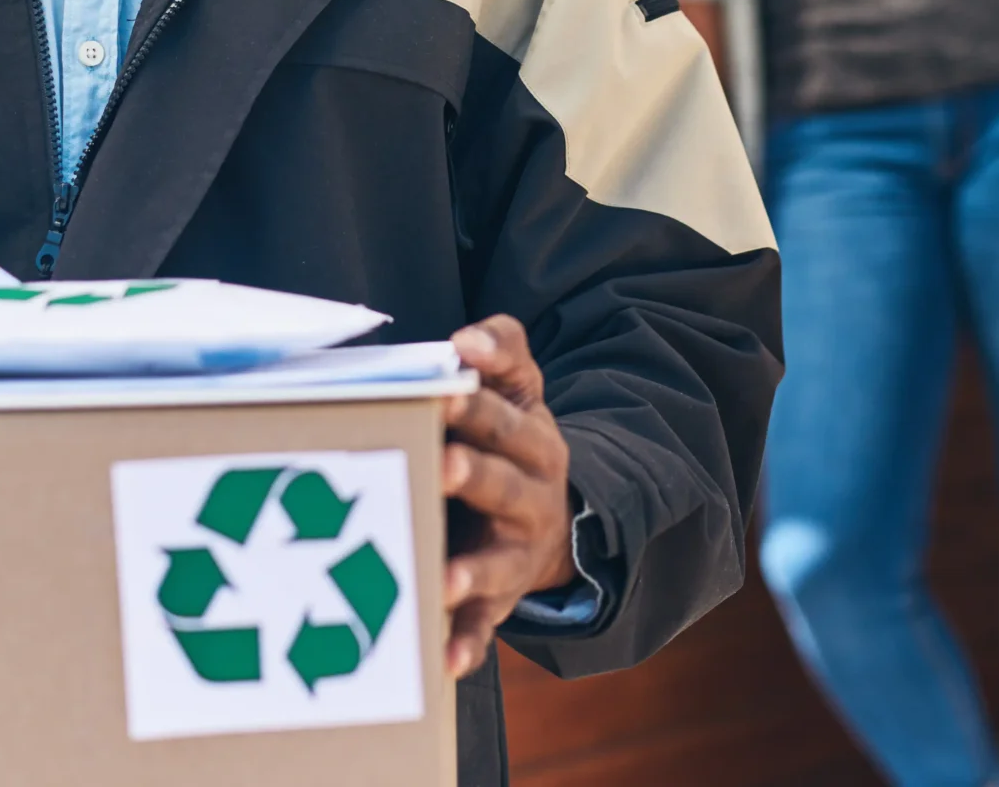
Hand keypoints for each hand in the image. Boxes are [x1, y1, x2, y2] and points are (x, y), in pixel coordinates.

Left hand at [441, 315, 574, 677]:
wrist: (556, 520)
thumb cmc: (511, 444)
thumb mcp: (520, 390)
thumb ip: (500, 352)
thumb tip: (467, 339)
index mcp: (530, 437)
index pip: (504, 414)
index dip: (478, 400)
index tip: (447, 382)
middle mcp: (531, 493)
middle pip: (504, 481)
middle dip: (474, 473)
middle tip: (443, 463)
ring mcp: (518, 549)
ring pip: (498, 560)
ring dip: (471, 569)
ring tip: (442, 578)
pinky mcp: (502, 598)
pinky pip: (487, 623)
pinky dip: (467, 643)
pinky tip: (445, 659)